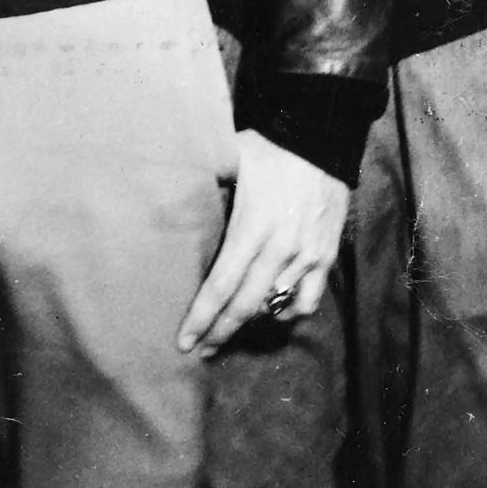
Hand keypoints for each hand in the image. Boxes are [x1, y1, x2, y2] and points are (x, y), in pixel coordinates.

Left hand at [177, 129, 350, 357]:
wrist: (319, 137)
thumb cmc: (266, 148)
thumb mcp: (226, 163)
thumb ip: (200, 189)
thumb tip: (160, 205)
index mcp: (251, 227)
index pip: (220, 286)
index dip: (201, 317)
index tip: (184, 341)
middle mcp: (280, 249)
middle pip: (246, 305)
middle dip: (220, 332)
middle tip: (201, 350)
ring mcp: (306, 256)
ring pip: (275, 307)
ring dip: (250, 323)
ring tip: (228, 331)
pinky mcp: (326, 256)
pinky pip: (308, 300)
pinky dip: (289, 312)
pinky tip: (272, 312)